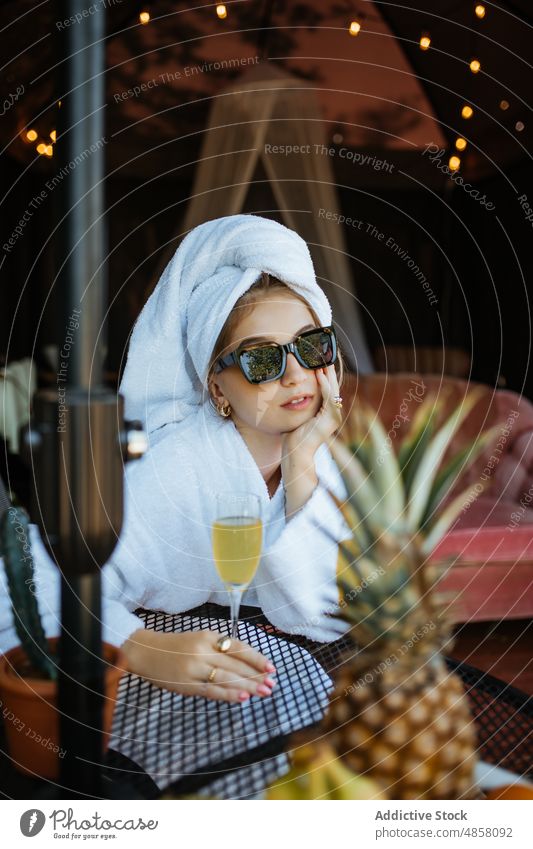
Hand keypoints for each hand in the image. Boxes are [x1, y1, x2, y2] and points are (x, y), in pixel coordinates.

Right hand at [122, 628, 275, 702]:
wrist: (146, 652)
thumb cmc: (177, 646)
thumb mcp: (199, 639)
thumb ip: (220, 649)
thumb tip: (248, 665)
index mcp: (208, 637)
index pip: (238, 647)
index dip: (257, 658)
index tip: (271, 667)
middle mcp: (203, 651)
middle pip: (236, 664)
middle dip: (256, 676)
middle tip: (272, 685)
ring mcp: (195, 668)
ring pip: (227, 678)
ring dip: (248, 686)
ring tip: (263, 692)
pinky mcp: (187, 684)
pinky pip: (212, 691)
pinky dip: (229, 695)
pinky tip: (242, 697)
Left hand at [281, 365, 342, 461]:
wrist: (296, 453)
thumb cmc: (293, 438)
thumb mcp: (298, 417)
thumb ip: (300, 405)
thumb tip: (292, 393)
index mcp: (327, 414)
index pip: (328, 390)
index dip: (325, 376)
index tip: (319, 362)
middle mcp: (333, 415)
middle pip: (333, 387)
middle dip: (329, 371)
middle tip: (325, 356)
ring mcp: (334, 417)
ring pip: (333, 390)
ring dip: (328, 375)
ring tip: (323, 361)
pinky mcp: (331, 419)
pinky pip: (329, 398)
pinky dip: (325, 385)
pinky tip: (320, 374)